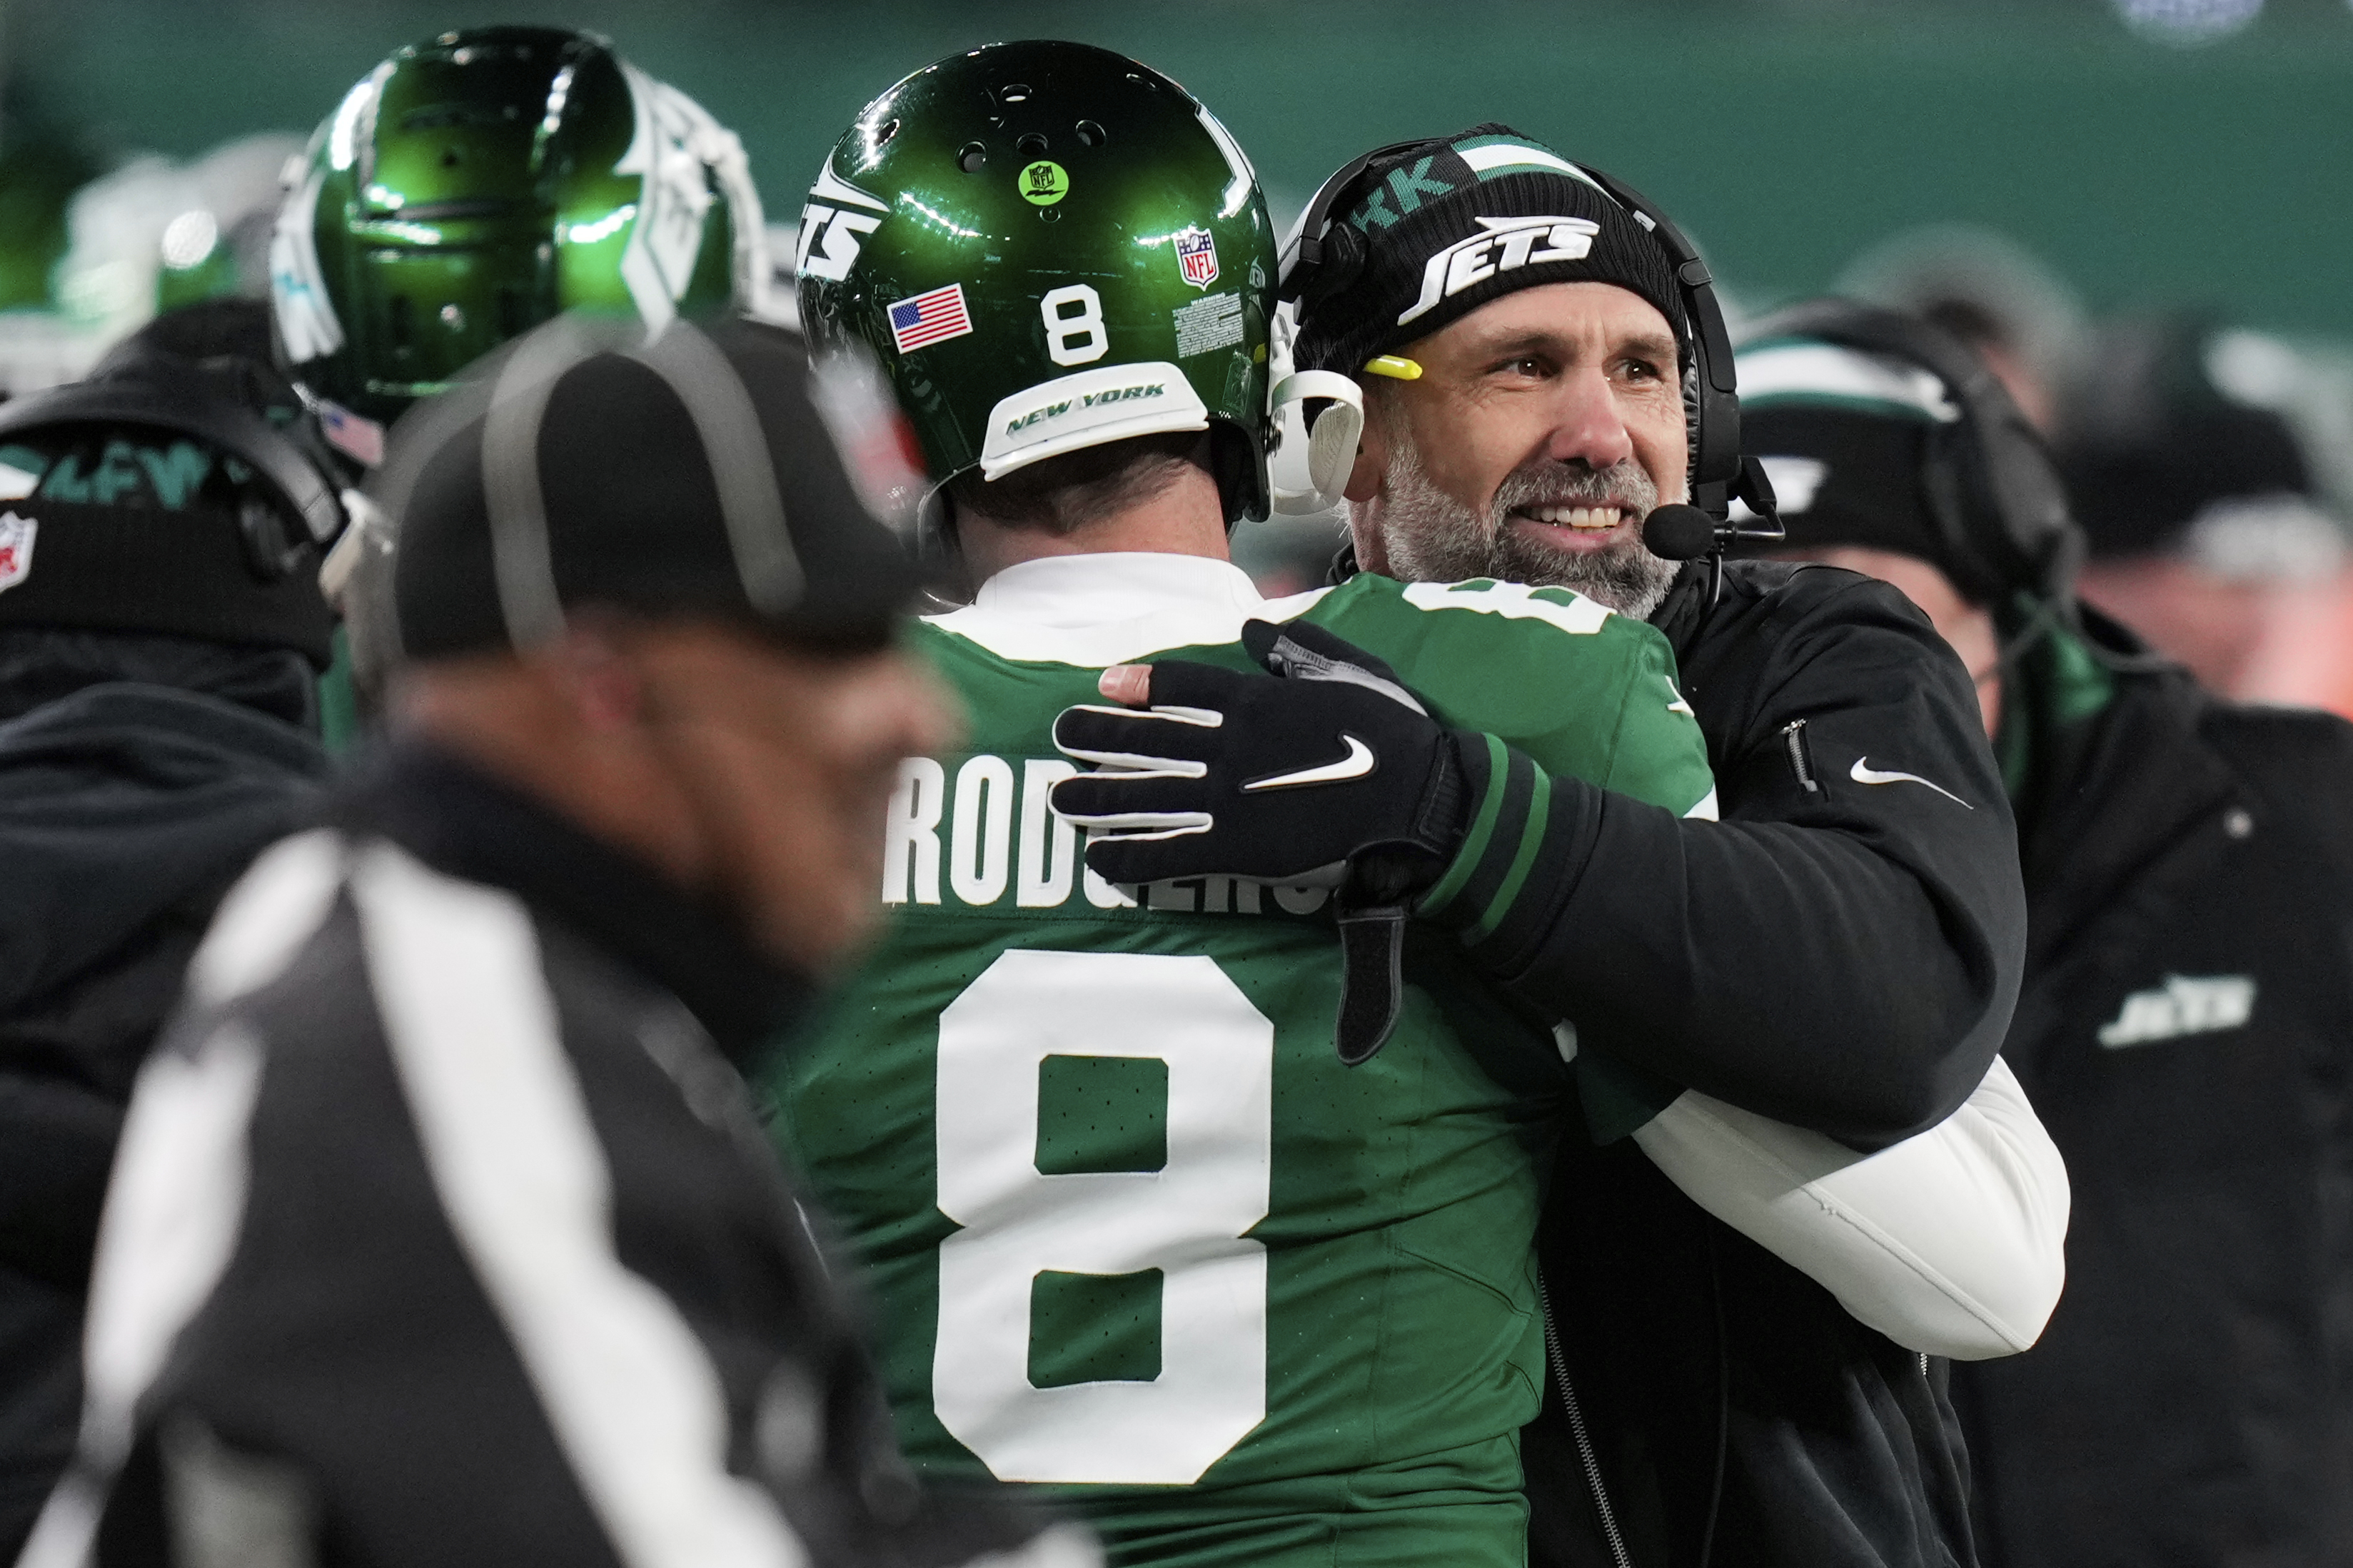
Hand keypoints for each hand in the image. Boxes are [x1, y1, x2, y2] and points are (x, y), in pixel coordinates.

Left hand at [1050, 619, 1472, 1065]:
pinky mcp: (1236, 850)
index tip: (1104, 684)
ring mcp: (1228, 798)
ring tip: (1060, 797)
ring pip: (1147, 795)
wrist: (1418, 801)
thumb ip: (1298, 651)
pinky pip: (1170, 854)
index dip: (1139, 685)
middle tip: (1061, 734)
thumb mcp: (1351, 671)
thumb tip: (1254, 631)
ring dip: (1099, 796)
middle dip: (1100, 736)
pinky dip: (1131, 858)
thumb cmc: (1396, 734)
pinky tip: (1099, 860)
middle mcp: (1230, 746)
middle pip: (1149, 739)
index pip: (1183, 688)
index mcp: (1258, 701)